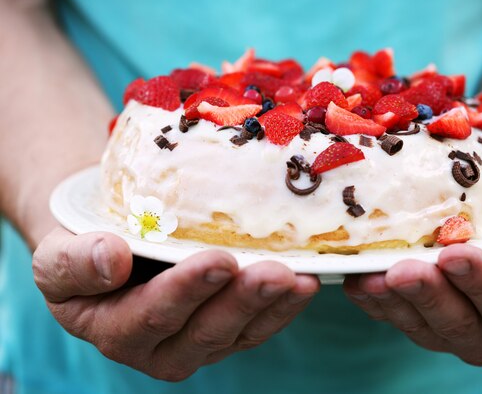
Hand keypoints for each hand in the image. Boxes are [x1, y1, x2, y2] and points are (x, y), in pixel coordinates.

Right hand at [32, 228, 318, 380]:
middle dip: (243, 300)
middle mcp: (161, 348)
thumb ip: (74, 263)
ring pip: (240, 332)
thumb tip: (112, 258)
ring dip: (272, 305)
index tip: (219, 260)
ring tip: (300, 278)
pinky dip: (284, 307)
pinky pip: (260, 326)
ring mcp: (200, 342)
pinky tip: (306, 283)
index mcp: (117, 331)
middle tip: (275, 272)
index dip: (187, 290)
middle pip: (207, 330)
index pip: (154, 315)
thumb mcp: (57, 256)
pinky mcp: (229, 331)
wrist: (110, 251)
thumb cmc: (84, 251)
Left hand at [343, 211, 481, 364]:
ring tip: (367, 276)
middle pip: (456, 324)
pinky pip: (390, 314)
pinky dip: (369, 298)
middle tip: (402, 271)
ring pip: (416, 324)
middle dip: (427, 297)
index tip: (457, 254)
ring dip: (390, 301)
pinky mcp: (417, 316)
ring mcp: (447, 327)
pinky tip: (353, 277)